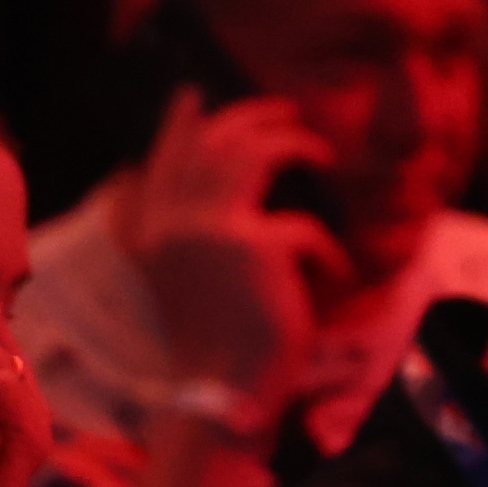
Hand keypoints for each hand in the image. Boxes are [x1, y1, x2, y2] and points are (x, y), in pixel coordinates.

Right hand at [122, 88, 348, 405]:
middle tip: (283, 110)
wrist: (224, 391)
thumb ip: (189, 233)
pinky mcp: (257, 245)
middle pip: (211, 144)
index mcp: (149, 234)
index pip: (161, 160)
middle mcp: (172, 224)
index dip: (179, 125)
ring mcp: (212, 229)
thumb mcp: (187, 280)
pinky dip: (328, 251)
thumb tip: (211, 189)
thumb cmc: (215, 341)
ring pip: (256, 154)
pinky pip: (305, 225)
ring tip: (320, 156)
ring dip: (295, 145)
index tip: (193, 95)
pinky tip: (338, 274)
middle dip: (249, 117)